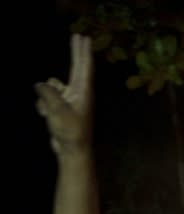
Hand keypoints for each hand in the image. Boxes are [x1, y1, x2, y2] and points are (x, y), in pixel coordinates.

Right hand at [35, 34, 92, 154]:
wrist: (71, 150)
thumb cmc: (70, 131)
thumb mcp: (58, 110)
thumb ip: (48, 93)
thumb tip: (40, 83)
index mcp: (84, 92)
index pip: (84, 67)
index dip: (83, 51)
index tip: (84, 38)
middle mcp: (79, 93)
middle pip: (76, 68)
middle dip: (76, 53)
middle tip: (78, 36)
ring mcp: (70, 100)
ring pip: (52, 87)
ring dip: (46, 97)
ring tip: (50, 112)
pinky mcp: (62, 107)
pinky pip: (46, 98)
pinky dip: (43, 105)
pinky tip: (46, 116)